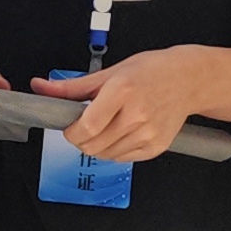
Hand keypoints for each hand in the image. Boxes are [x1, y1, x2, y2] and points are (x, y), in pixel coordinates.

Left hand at [38, 46, 213, 164]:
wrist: (188, 80)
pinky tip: (122, 132)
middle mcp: (136, 115)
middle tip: (85, 126)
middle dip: (80, 140)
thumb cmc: (151, 72)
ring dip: (97, 146)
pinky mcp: (155, 147)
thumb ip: (73, 87)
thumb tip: (42, 88)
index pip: (87, 126)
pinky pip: (122, 159)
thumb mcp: (110, 72)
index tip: (69, 127)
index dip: (71, 132)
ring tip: (107, 126)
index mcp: (122, 91)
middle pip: (92, 146)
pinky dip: (114, 150)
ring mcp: (147, 134)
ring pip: (105, 155)